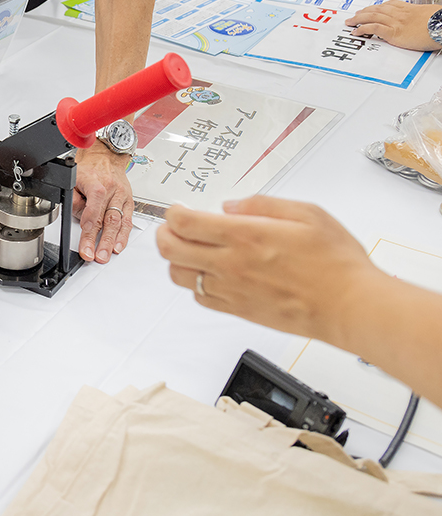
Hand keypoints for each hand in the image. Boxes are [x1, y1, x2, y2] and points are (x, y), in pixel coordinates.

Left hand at [72, 142, 133, 263]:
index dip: (88, 234)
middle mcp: (112, 191)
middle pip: (107, 220)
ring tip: (108, 254)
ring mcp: (122, 196)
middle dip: (102, 241)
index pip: (92, 214)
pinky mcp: (129, 201)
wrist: (106, 157)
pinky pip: (128, 220)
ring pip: (119, 221)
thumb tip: (79, 218)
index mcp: (97, 185)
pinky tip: (119, 245)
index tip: (85, 248)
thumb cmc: (89, 169)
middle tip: (97, 256)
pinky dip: (124, 235)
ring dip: (113, 241)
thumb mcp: (73, 179)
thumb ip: (74, 200)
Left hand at [155, 196, 378, 340]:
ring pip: (179, 275)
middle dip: (165, 234)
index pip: (184, 223)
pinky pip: (199, 297)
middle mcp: (231, 264)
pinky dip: (195, 284)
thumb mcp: (307, 214)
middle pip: (170, 249)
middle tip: (173, 228)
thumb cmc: (336, 262)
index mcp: (245, 236)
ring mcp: (231, 290)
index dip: (173, 214)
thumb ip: (262, 205)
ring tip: (189, 250)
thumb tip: (229, 206)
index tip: (179, 210)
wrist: (351, 306)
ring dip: (177, 260)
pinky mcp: (238, 310)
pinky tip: (209, 274)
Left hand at [346, 0, 440, 50]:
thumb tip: (422, 19)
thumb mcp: (431, 14)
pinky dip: (362, 28)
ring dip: (359, 19)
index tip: (371, 8)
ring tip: (350, 22)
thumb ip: (422, 15)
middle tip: (355, 15)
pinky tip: (356, 31)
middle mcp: (401, 14)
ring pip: (372, 16)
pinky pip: (374, 28)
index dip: (378, 6)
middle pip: (378, 9)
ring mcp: (396, 22)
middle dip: (364, 11)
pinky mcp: (394, 32)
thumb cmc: (441, 22)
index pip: (390, 4)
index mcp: (410, 8)